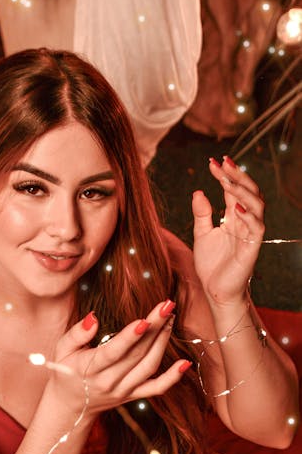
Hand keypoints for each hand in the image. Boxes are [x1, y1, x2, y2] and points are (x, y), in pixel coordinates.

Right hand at [48, 301, 190, 415]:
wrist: (70, 406)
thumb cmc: (65, 371)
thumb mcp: (62, 350)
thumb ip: (76, 333)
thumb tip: (94, 317)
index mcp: (90, 368)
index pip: (113, 352)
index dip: (130, 338)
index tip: (145, 321)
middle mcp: (109, 382)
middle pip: (137, 354)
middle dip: (154, 328)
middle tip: (166, 305)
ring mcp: (124, 391)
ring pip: (149, 366)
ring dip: (163, 342)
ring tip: (171, 317)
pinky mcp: (133, 396)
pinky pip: (156, 389)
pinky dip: (173, 378)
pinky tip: (186, 362)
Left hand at [192, 156, 264, 305]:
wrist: (215, 291)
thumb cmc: (211, 264)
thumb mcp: (201, 234)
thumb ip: (202, 214)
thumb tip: (198, 191)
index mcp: (233, 217)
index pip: (232, 190)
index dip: (224, 175)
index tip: (212, 162)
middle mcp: (244, 222)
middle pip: (248, 192)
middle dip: (237, 176)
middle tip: (224, 162)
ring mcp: (250, 234)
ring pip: (257, 206)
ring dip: (243, 191)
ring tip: (229, 180)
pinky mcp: (252, 248)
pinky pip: (256, 229)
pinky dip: (249, 216)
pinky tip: (237, 207)